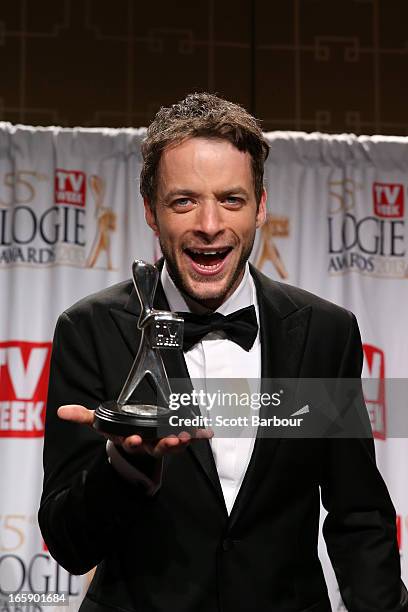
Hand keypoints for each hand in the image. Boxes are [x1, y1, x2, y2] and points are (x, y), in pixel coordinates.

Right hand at [57, 404, 212, 457]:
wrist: (136, 446)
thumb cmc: (119, 432)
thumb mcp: (101, 424)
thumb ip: (83, 416)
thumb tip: (60, 412)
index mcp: (130, 440)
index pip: (130, 443)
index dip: (132, 442)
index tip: (135, 439)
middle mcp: (147, 444)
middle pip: (155, 447)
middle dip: (163, 444)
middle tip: (171, 441)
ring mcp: (162, 443)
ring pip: (172, 445)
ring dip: (180, 442)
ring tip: (188, 437)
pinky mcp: (175, 439)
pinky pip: (188, 438)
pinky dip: (198, 436)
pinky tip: (208, 433)